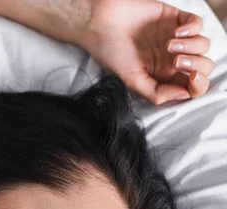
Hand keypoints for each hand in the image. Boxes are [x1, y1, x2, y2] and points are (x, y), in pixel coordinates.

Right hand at [82, 0, 213, 104]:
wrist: (100, 25)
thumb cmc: (110, 52)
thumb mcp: (131, 80)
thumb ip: (155, 93)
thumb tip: (183, 95)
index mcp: (162, 76)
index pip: (191, 86)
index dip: (198, 85)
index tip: (191, 79)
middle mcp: (171, 59)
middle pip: (202, 66)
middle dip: (196, 65)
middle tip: (175, 61)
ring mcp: (175, 38)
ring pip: (203, 46)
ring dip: (191, 47)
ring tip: (169, 45)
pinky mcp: (174, 19)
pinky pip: (197, 24)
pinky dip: (192, 29)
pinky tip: (175, 33)